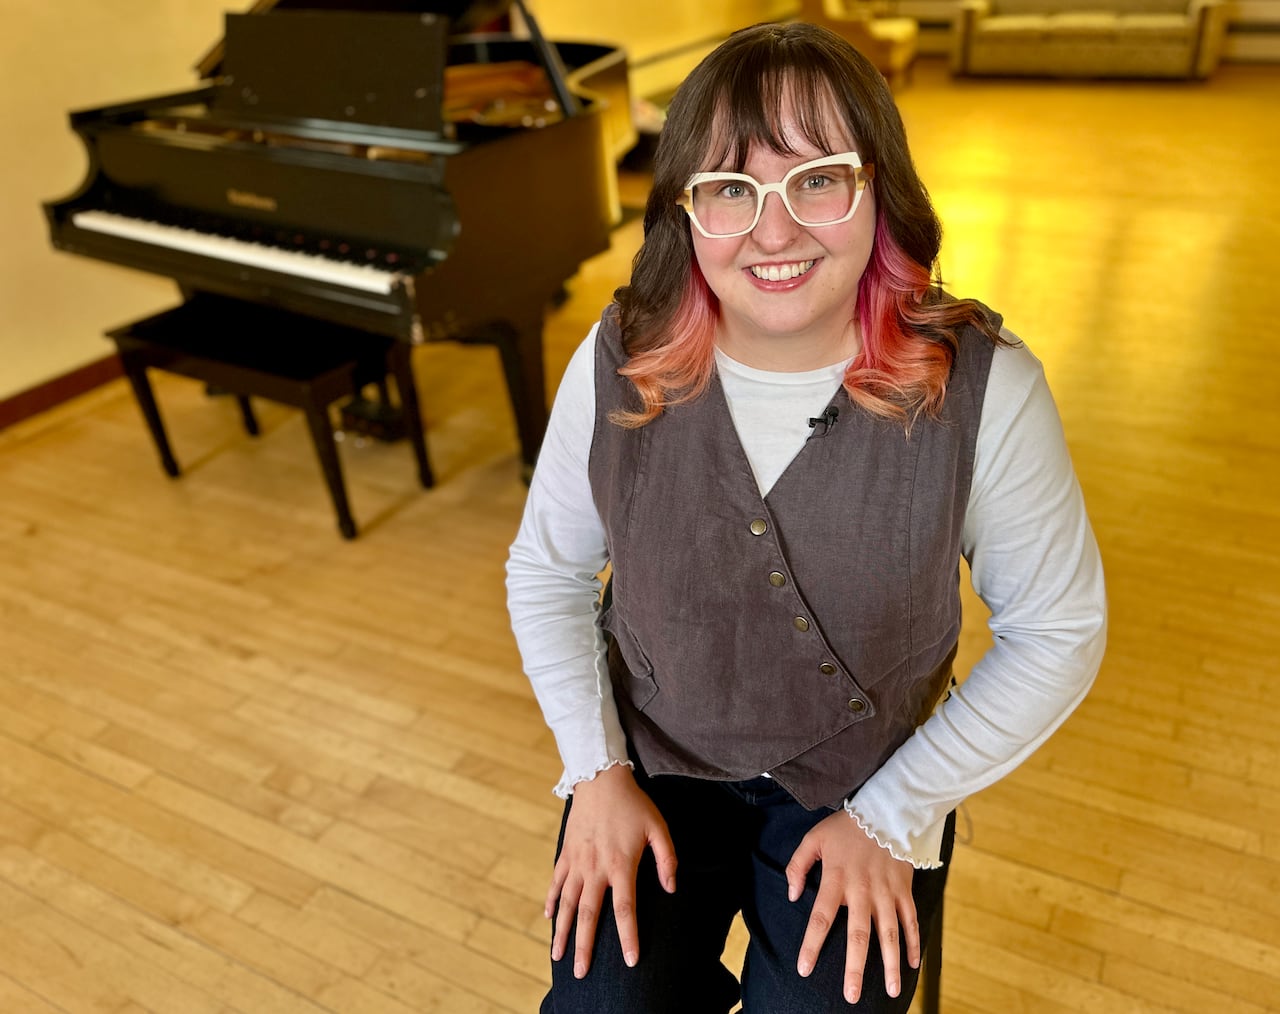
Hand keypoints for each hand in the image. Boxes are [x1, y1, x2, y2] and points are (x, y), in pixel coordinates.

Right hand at [546, 764, 677, 978]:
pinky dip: (551, 901)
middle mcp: (595, 868)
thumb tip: (672, 889)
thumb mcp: (659, 828)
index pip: (625, 910)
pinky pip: (555, 882)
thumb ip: (667, 860)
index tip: (631, 960)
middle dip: (584, 946)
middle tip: (581, 973)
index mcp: (621, 865)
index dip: (628, 937)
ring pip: (566, 903)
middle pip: (588, 915)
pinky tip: (549, 919)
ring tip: (558, 956)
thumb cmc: (634, 803)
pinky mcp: (566, 852)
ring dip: (562, 931)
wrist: (600, 776)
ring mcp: (577, 861)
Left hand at [785, 811, 918, 1004]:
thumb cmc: (845, 828)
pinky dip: (913, 942)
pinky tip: (913, 964)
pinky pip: (910, 920)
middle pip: (859, 935)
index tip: (804, 969)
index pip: (821, 918)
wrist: (885, 810)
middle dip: (855, 968)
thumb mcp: (814, 839)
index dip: (811, 944)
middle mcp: (862, 890)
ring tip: (893, 991)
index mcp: (837, 879)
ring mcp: (886, 892)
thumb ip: (797, 866)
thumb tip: (792, 895)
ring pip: (890, 933)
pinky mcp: (904, 889)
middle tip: (852, 996)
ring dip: (891, 964)